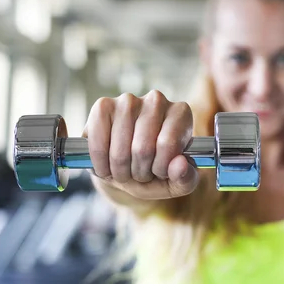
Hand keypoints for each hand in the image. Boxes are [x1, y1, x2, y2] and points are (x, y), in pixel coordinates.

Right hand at [82, 90, 198, 199]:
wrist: (127, 168)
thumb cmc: (155, 172)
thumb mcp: (175, 183)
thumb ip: (185, 179)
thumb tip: (180, 166)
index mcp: (180, 114)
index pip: (167, 144)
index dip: (160, 168)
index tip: (159, 172)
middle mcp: (156, 100)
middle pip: (142, 149)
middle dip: (139, 173)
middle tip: (139, 174)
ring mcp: (128, 101)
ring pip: (120, 151)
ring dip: (120, 172)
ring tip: (124, 171)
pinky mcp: (102, 107)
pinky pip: (98, 145)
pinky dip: (101, 165)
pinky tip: (106, 166)